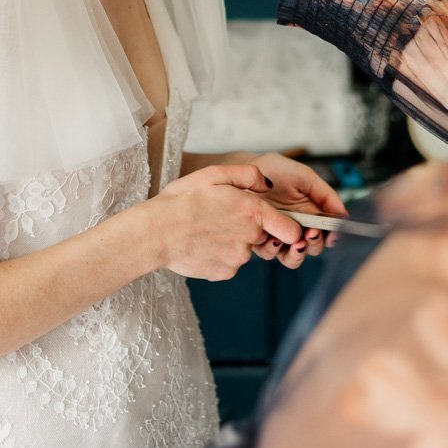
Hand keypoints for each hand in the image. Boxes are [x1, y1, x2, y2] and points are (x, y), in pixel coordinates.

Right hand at [149, 164, 302, 280]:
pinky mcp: (224, 273)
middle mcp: (250, 237)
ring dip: (230, 241)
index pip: (290, 228)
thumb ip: (248, 175)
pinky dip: (218, 255)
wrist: (156, 232)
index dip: (286, 226)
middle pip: (261, 235)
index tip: (279, 225)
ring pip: (242, 249)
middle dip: (246, 227)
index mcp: (253, 211)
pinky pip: (228, 263)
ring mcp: (238, 258)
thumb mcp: (215, 173)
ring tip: (204, 229)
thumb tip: (268, 184)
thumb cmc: (183, 199)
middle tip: (219, 217)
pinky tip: (200, 244)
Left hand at [237, 152, 347, 268]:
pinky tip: (274, 237)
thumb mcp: (304, 177)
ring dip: (297, 253)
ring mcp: (278, 235)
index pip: (327, 233)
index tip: (332, 232)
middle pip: (313, 248)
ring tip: (295, 241)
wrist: (244, 170)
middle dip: (315, 244)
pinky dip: (274, 249)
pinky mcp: (260, 239)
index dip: (332, 236)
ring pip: (293, 258)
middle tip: (311, 233)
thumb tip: (344, 215)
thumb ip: (326, 195)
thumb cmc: (274, 171)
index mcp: (311, 215)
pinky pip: (270, 253)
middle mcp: (296, 228)